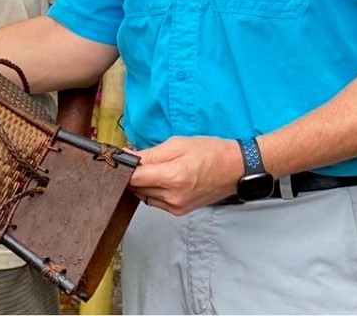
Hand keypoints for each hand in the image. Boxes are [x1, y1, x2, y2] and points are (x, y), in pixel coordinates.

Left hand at [128, 136, 242, 215]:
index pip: (134, 178)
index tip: (121, 157)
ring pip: (144, 196)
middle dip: (132, 174)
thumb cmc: (210, 152)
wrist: (234, 169)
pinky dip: (152, 190)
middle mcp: (172, 198)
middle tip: (137, 158)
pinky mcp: (179, 212)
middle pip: (137, 188)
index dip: (125, 167)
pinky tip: (160, 178)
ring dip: (142, 183)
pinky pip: (155, 202)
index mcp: (172, 178)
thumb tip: (127, 156)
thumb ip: (150, 153)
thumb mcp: (178, 144)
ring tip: (152, 167)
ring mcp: (176, 207)